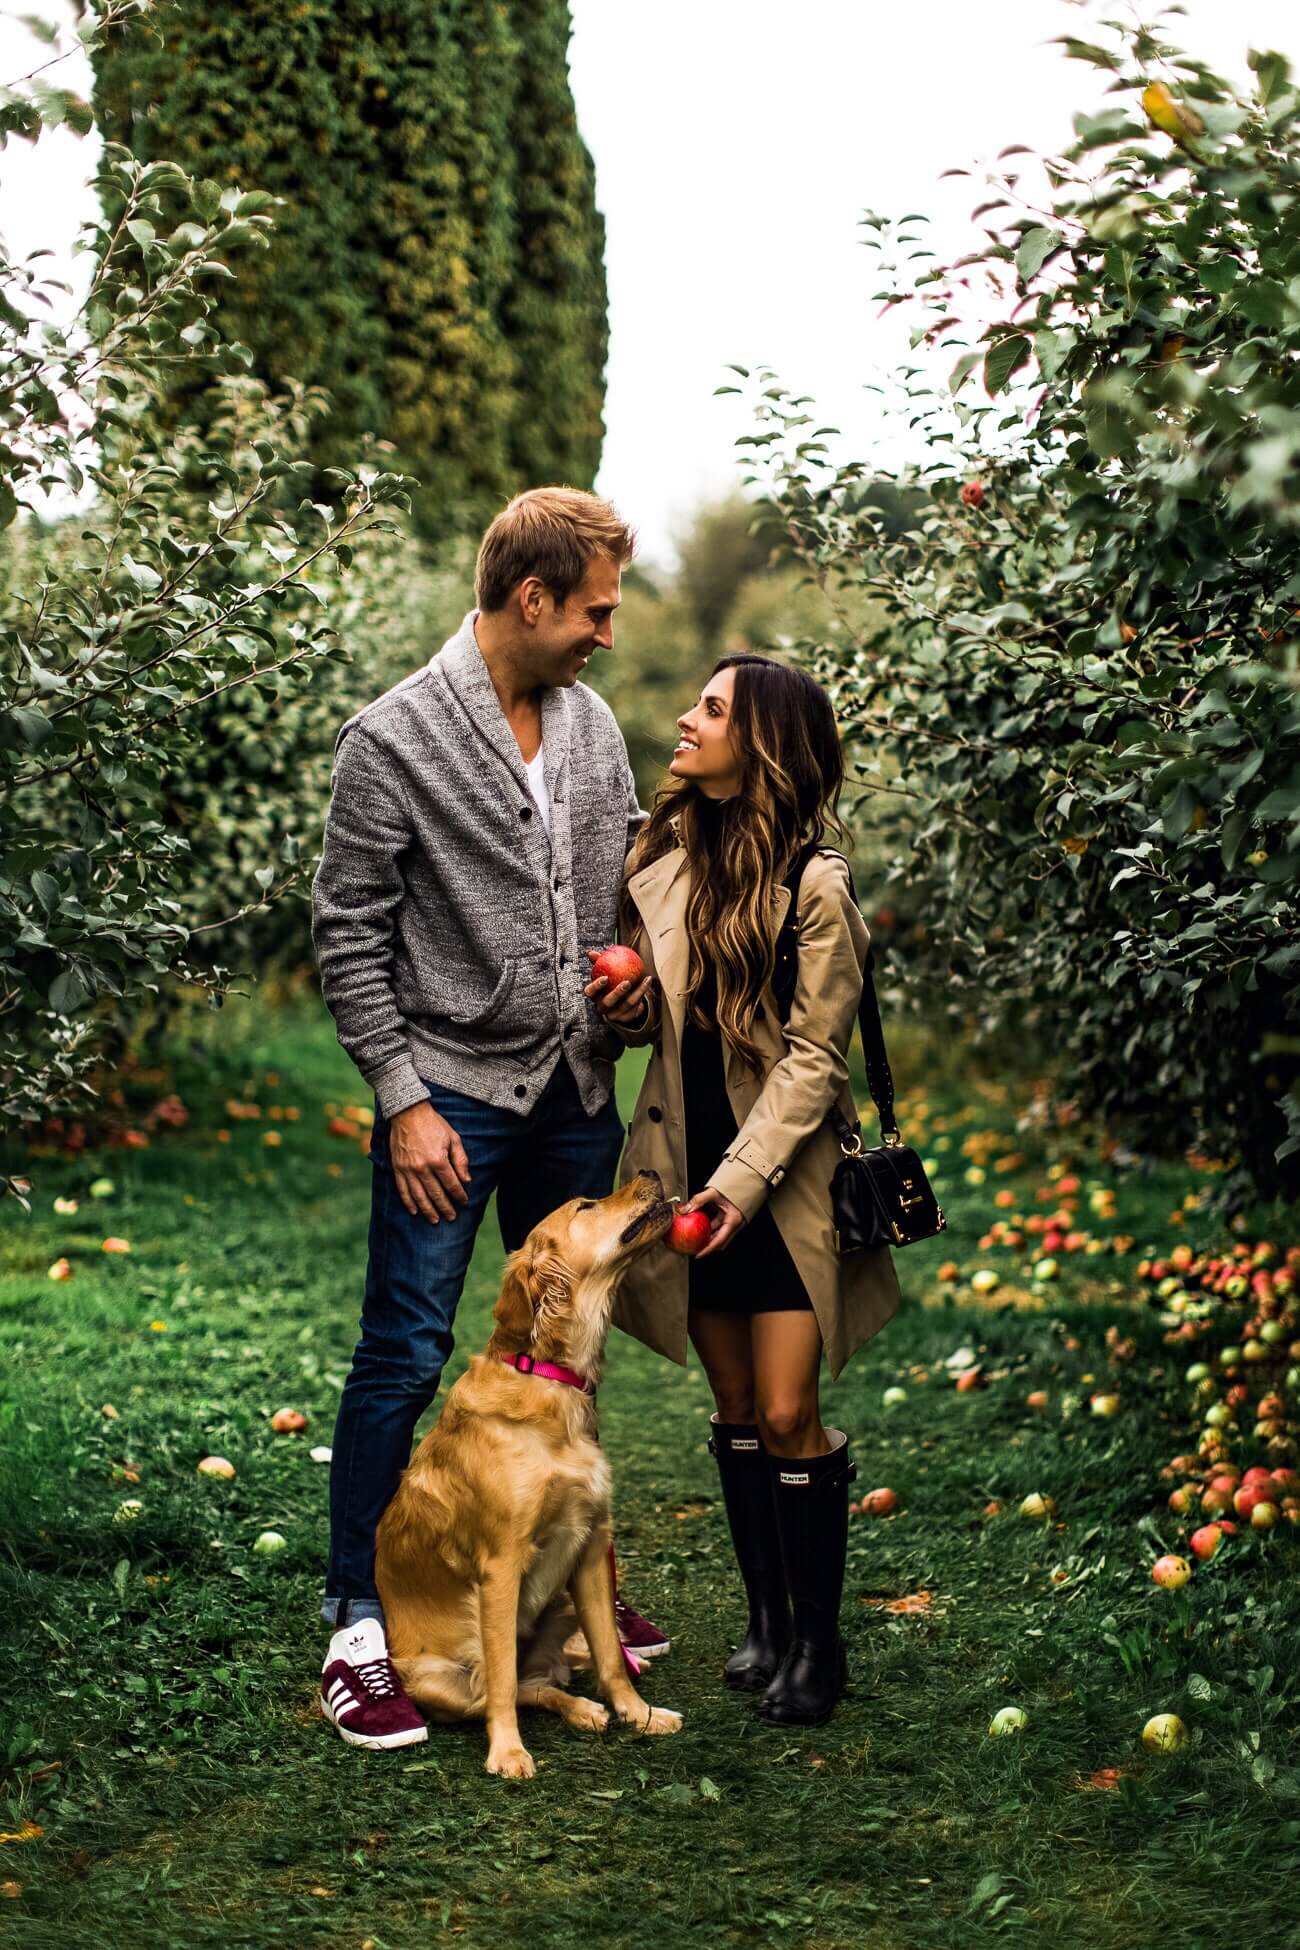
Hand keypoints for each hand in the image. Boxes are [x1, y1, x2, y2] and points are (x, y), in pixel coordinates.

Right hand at [388, 1099, 471, 1223]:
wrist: (408, 1113)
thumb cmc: (434, 1124)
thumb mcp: (453, 1138)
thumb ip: (461, 1160)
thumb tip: (466, 1180)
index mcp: (438, 1160)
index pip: (451, 1184)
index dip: (459, 1195)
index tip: (464, 1202)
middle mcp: (422, 1168)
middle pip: (436, 1194)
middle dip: (445, 1207)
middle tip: (451, 1218)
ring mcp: (408, 1169)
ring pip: (419, 1196)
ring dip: (428, 1210)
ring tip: (435, 1220)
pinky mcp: (398, 1168)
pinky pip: (402, 1190)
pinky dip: (408, 1202)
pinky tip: (414, 1211)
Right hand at [583, 949, 655, 1025]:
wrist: (623, 999)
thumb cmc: (611, 981)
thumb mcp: (604, 971)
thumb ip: (598, 961)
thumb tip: (590, 952)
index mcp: (595, 996)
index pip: (590, 993)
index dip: (596, 986)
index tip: (605, 977)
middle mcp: (602, 1007)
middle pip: (608, 1003)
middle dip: (617, 993)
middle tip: (627, 982)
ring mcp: (614, 1015)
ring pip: (626, 1005)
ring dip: (638, 992)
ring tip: (645, 979)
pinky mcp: (626, 1018)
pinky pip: (636, 1008)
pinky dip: (642, 995)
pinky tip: (647, 983)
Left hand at [679, 1186, 745, 1258]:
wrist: (746, 1179)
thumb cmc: (735, 1185)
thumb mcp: (714, 1192)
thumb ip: (699, 1200)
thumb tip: (685, 1209)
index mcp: (733, 1221)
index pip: (719, 1241)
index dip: (708, 1249)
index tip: (698, 1254)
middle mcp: (734, 1223)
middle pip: (719, 1240)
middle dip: (706, 1246)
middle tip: (694, 1248)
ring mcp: (732, 1220)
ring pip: (718, 1233)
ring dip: (706, 1235)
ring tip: (693, 1237)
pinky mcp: (729, 1216)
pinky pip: (718, 1225)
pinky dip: (708, 1226)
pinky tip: (698, 1224)